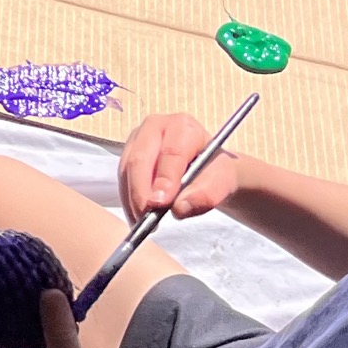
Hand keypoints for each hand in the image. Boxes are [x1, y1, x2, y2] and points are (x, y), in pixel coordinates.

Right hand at [117, 111, 240, 221]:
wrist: (209, 170)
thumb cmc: (216, 171)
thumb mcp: (224, 180)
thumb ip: (208, 192)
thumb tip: (179, 207)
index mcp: (182, 126)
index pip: (170, 153)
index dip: (165, 179)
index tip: (161, 204)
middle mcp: (155, 126)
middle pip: (140, 158)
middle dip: (141, 190)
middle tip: (146, 217)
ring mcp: (138, 139)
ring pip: (126, 169)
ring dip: (132, 198)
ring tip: (143, 222)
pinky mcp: (128, 153)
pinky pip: (122, 178)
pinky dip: (128, 200)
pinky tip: (137, 216)